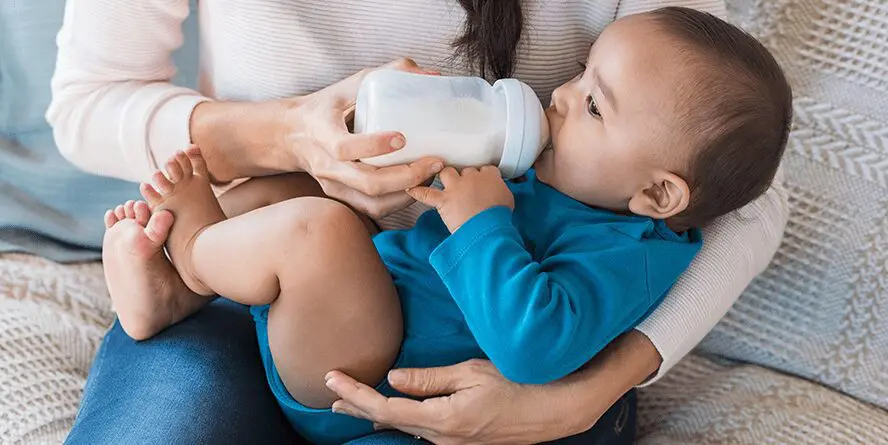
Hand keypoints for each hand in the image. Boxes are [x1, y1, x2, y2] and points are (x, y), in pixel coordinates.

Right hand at [286, 58, 444, 218]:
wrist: (292, 134)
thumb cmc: (327, 105)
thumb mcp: (351, 83)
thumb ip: (390, 73)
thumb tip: (431, 74)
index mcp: (322, 132)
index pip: (344, 147)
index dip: (374, 146)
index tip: (402, 138)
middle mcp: (326, 164)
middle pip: (368, 183)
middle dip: (407, 177)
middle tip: (434, 162)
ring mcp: (333, 185)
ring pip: (373, 202)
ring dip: (407, 193)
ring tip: (430, 175)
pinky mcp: (342, 197)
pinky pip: (373, 209)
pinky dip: (399, 202)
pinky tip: (416, 186)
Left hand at [325, 359, 586, 444]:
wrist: (556, 409)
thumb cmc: (519, 384)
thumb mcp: (472, 373)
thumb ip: (430, 379)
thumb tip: (393, 378)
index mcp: (443, 419)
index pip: (386, 408)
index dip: (354, 394)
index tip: (331, 379)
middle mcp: (443, 437)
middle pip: (389, 422)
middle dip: (356, 407)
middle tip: (329, 396)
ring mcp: (453, 442)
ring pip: (404, 427)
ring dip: (375, 413)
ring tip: (350, 404)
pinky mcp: (463, 439)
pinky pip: (421, 430)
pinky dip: (399, 419)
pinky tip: (392, 413)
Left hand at [407, 166, 513, 231]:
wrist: (489, 228)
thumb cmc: (500, 216)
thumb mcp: (508, 199)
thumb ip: (500, 190)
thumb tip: (497, 193)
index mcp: (489, 175)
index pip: (484, 169)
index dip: (481, 176)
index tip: (481, 184)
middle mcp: (471, 177)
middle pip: (465, 170)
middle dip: (464, 178)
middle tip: (465, 188)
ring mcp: (456, 187)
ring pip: (446, 173)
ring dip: (445, 177)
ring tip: (445, 183)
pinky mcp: (444, 200)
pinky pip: (426, 193)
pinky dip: (418, 192)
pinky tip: (410, 189)